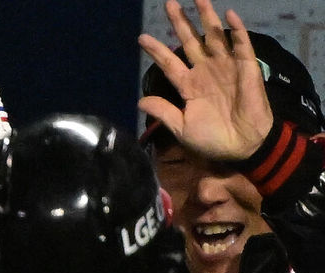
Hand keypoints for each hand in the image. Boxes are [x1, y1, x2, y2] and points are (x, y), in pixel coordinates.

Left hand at [138, 0, 272, 161]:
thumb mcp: (182, 127)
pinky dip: (236, 29)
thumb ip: (163, 111)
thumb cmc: (211, 139)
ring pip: (214, 36)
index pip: (169, 63)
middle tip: (169, 3)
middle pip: (190, 41)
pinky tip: (228, 15)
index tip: (141, 38)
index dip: (156, 51)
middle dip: (180, 23)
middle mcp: (205, 71)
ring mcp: (225, 66)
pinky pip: (241, 43)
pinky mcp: (245, 66)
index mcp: (189, 86)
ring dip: (206, 17)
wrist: (241, 145)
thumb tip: (139, 100)